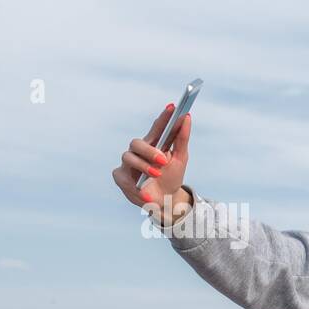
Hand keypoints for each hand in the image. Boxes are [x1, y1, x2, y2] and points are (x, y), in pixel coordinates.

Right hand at [112, 104, 192, 223]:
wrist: (165, 201)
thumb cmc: (171, 176)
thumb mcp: (180, 159)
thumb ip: (182, 139)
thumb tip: (187, 117)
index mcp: (153, 144)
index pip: (157, 128)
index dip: (163, 117)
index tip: (173, 107)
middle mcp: (138, 151)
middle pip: (137, 142)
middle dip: (149, 150)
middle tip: (163, 160)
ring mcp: (128, 164)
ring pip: (128, 158)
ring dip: (143, 167)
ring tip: (156, 174)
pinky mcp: (121, 178)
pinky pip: (125, 180)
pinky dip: (137, 189)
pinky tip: (147, 196)